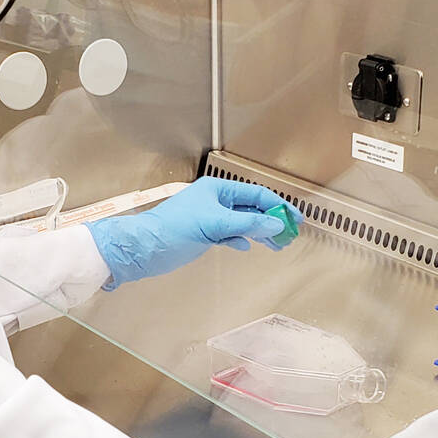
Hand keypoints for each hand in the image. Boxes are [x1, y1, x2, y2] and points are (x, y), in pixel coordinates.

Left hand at [87, 178, 301, 287]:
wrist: (143, 249)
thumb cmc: (172, 230)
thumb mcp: (214, 224)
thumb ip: (247, 224)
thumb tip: (275, 224)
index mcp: (217, 189)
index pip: (255, 194)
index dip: (277, 206)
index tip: (294, 218)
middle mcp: (215, 200)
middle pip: (250, 208)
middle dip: (269, 221)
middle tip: (287, 235)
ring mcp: (209, 217)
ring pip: (241, 223)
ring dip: (257, 233)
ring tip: (275, 245)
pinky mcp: (203, 233)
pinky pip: (228, 234)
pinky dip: (238, 240)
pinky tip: (244, 247)